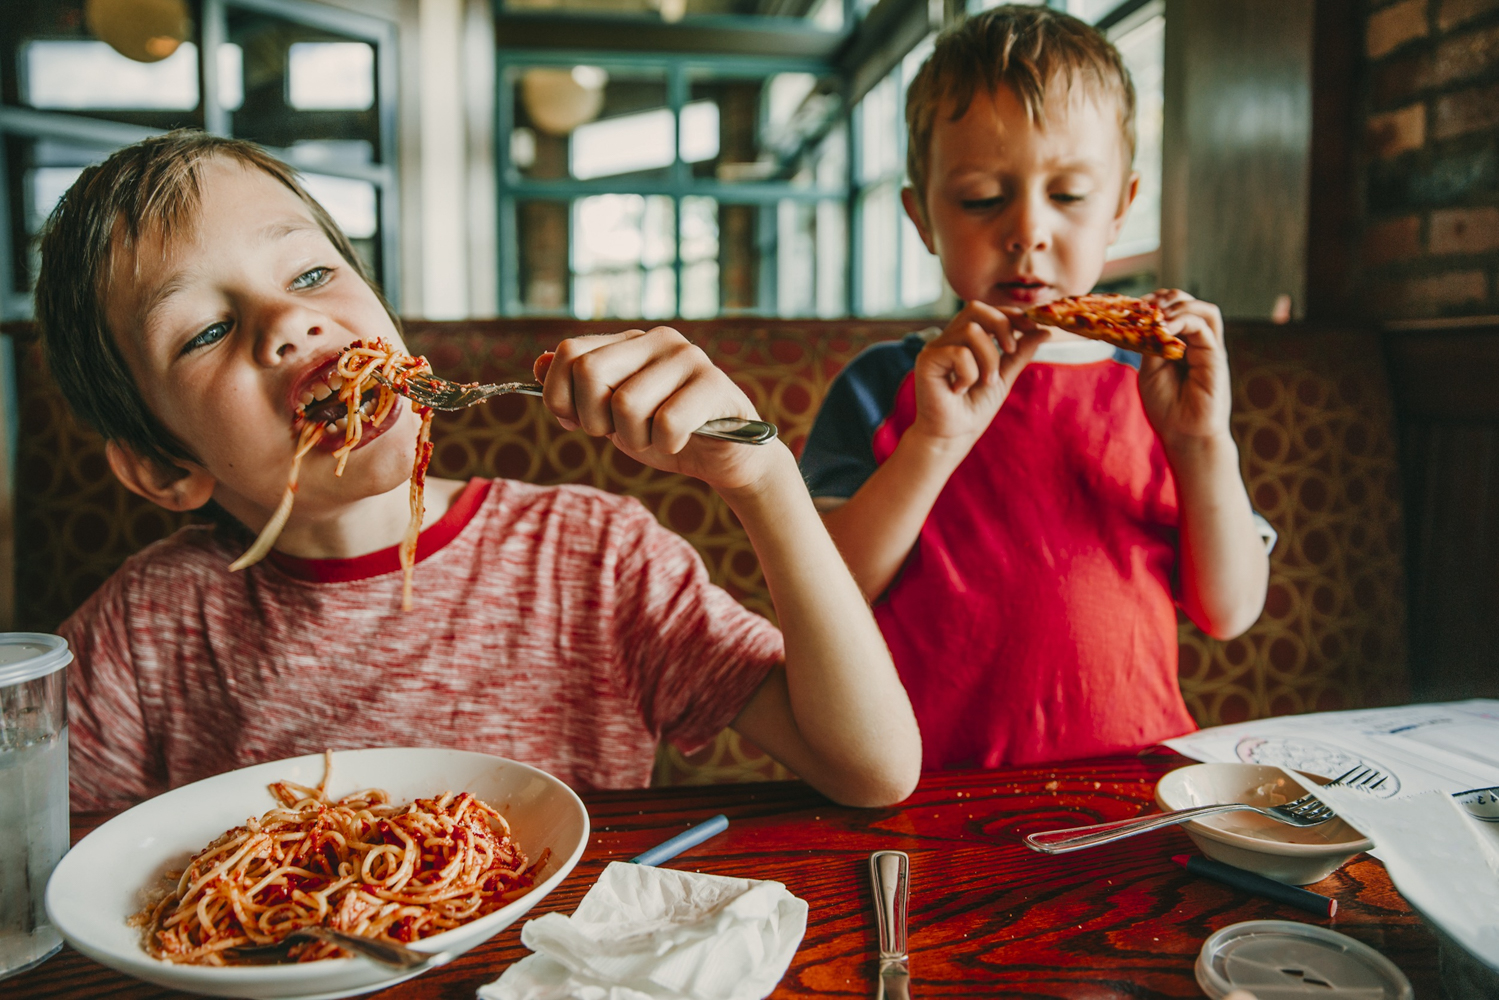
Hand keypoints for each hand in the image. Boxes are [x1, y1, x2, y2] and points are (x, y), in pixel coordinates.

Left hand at [537, 327, 776, 492]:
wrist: (727, 458)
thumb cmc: (665, 435)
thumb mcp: (612, 417)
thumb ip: (577, 392)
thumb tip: (537, 365)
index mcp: (628, 342)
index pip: (569, 353)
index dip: (560, 397)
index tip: (579, 423)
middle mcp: (656, 339)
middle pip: (589, 372)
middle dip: (594, 419)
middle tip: (618, 434)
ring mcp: (687, 357)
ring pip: (626, 404)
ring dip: (634, 439)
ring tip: (653, 439)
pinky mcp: (713, 384)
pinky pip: (666, 422)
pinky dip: (666, 445)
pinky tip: (680, 442)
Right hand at [909, 301, 1049, 451]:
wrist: (954, 436)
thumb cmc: (974, 408)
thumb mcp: (1004, 377)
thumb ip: (1020, 353)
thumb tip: (1044, 331)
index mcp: (964, 339)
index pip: (987, 311)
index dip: (1010, 314)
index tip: (1032, 328)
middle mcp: (948, 338)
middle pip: (975, 308)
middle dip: (1001, 325)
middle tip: (1011, 351)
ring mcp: (935, 348)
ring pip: (971, 331)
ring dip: (988, 359)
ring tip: (986, 382)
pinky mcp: (927, 360)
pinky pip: (959, 353)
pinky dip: (970, 373)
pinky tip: (961, 389)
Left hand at [1137, 290, 1232, 450]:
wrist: (1185, 435)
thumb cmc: (1167, 407)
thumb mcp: (1150, 370)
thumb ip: (1151, 344)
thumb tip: (1146, 320)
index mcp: (1180, 344)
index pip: (1173, 311)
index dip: (1155, 303)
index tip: (1133, 305)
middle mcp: (1197, 343)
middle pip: (1190, 304)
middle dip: (1167, 298)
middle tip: (1145, 305)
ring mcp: (1208, 348)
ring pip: (1203, 310)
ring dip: (1178, 305)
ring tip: (1157, 314)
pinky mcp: (1215, 356)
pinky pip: (1203, 327)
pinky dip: (1182, 320)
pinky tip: (1163, 328)